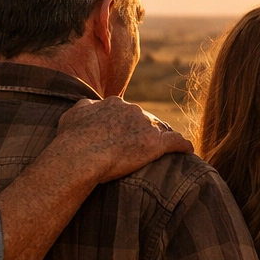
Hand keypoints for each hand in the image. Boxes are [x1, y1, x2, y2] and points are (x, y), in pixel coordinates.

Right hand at [56, 97, 192, 182]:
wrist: (80, 156)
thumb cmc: (72, 139)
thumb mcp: (73, 115)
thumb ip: (85, 107)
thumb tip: (89, 106)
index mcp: (114, 103)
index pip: (127, 111)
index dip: (127, 124)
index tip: (126, 134)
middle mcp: (132, 110)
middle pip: (145, 120)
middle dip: (144, 131)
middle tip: (141, 147)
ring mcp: (145, 126)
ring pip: (160, 129)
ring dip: (162, 138)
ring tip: (166, 150)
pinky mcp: (155, 144)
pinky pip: (176, 142)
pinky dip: (183, 145)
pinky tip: (188, 150)